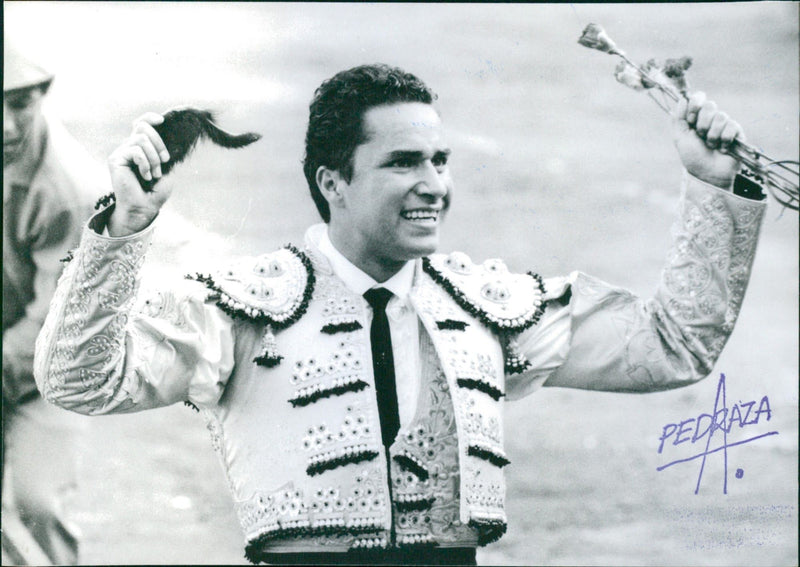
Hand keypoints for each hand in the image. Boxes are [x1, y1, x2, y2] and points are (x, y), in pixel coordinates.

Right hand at [107, 113, 170, 235]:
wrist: (144, 208)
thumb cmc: (155, 192)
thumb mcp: (165, 169)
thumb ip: (163, 152)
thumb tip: (168, 137)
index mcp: (140, 148)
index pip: (140, 124)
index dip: (149, 118)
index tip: (161, 120)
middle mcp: (128, 147)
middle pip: (142, 128)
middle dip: (159, 143)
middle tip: (165, 161)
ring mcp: (120, 153)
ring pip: (141, 139)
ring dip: (154, 157)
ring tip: (154, 173)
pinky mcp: (115, 159)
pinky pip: (135, 151)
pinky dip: (145, 163)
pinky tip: (145, 176)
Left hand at [672, 92, 742, 188]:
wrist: (708, 174)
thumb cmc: (693, 158)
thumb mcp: (680, 138)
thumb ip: (678, 118)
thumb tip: (682, 99)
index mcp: (696, 118)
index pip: (698, 98)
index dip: (696, 103)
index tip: (691, 116)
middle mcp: (710, 119)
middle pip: (710, 105)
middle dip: (702, 123)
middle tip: (700, 137)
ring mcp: (724, 125)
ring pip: (721, 116)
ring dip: (712, 134)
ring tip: (711, 146)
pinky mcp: (737, 132)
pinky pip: (731, 126)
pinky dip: (724, 139)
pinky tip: (722, 149)